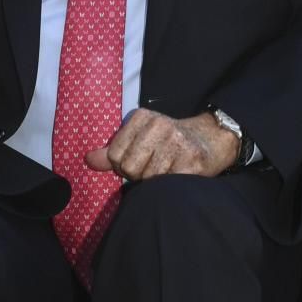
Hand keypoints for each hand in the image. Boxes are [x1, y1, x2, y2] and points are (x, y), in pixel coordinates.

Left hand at [87, 109, 239, 180]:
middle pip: (130, 168)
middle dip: (139, 175)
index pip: (114, 154)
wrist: (213, 138)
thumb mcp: (140, 138)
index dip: (123, 166)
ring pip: (149, 179)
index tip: (140, 160)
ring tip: (168, 170)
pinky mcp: (192, 159)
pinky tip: (179, 174)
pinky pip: (168, 183)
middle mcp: (159, 125)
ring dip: (157, 182)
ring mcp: (177, 141)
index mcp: (142, 117)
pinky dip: (172, 185)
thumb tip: (88, 160)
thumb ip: (113, 151)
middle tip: (155, 167)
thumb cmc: (171, 141)